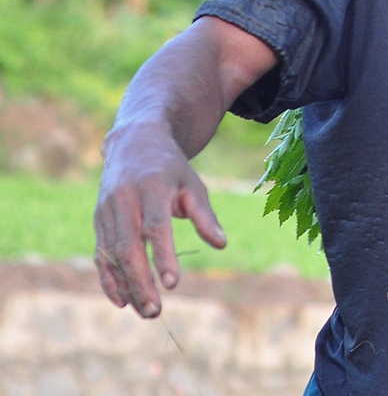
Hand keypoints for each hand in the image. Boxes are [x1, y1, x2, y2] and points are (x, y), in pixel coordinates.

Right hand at [93, 129, 225, 317]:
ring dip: (126, 286)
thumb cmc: (171, 169)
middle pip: (128, 246)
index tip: (173, 283)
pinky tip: (122, 301)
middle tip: (155, 311)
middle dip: (140, 281)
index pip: (155, 226)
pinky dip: (109, 279)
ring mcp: (107, 211)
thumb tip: (221, 244)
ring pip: (111, 255)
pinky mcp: (98, 220)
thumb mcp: (193, 184)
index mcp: (152, 188)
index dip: (163, 255)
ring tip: (145, 312)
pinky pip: (101, 254)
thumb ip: (204, 215)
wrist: (134, 143)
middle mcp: (124, 199)